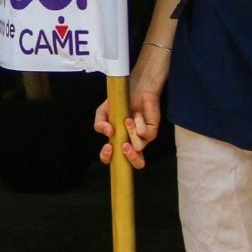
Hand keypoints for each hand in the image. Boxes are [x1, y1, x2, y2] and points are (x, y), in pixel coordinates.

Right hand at [92, 49, 166, 168]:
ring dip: (130, 132)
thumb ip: (99, 124)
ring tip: (127, 119)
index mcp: (118, 141)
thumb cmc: (120, 101)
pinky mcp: (152, 131)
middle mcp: (132, 142)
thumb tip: (108, 133)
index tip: (108, 147)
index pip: (114, 159)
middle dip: (130, 157)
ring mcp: (143, 137)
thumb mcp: (103, 112)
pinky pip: (145, 134)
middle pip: (136, 163)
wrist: (135, 88)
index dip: (108, 158)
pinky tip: (136, 115)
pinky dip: (138, 124)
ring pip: (139, 147)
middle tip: (123, 146)